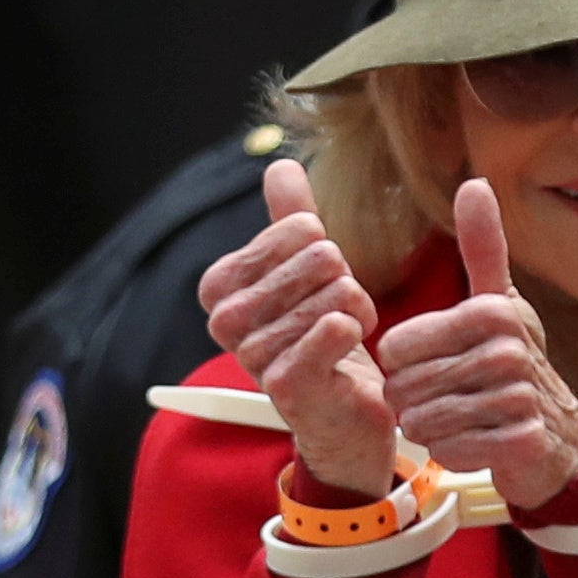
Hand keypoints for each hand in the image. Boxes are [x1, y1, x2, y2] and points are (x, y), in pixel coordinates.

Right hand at [201, 158, 392, 495]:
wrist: (340, 413)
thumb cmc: (321, 338)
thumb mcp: (307, 272)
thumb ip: (291, 219)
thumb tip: (280, 164)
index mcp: (221, 283)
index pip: (298, 229)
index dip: (327, 253)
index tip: (318, 288)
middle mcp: (225, 318)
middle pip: (320, 258)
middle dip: (346, 284)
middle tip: (337, 315)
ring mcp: (251, 353)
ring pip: (335, 295)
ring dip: (357, 314)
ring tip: (344, 337)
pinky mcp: (286, 383)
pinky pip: (334, 329)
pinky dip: (354, 332)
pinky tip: (348, 350)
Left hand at [375, 178, 577, 510]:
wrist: (561, 435)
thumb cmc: (517, 365)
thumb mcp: (499, 302)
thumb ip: (482, 247)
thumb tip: (475, 184)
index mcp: (491, 313)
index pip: (394, 348)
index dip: (402, 365)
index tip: (434, 364)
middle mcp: (507, 352)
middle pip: (405, 387)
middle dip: (413, 401)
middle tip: (445, 398)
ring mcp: (517, 399)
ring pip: (423, 422)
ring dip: (430, 428)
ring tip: (459, 418)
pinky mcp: (521, 442)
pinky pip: (450, 451)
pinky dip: (453, 453)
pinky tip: (475, 441)